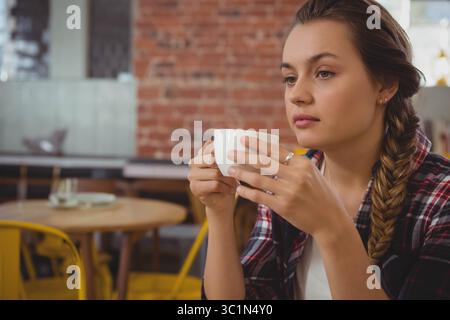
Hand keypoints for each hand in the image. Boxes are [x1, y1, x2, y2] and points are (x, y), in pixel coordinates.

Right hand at [188, 140, 238, 214]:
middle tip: (236, 173)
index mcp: (201, 154)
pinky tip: (230, 190)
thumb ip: (234, 150)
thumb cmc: (229, 181)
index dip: (221, 149)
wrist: (223, 203)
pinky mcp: (195, 188)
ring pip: (215, 173)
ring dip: (228, 180)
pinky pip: (215, 184)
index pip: (209, 146)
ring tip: (234, 183)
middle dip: (227, 168)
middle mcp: (193, 163)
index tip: (233, 155)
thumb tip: (249, 130)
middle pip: (213, 159)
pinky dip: (226, 188)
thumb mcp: (232, 165)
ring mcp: (192, 176)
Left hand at [227, 136, 350, 238]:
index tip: (244, 136)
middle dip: (245, 155)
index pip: (276, 149)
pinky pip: (260, 197)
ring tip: (230, 169)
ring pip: (258, 179)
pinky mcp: (283, 207)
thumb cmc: (320, 195)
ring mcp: (289, 191)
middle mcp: (296, 175)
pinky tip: (239, 189)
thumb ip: (294, 163)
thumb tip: (273, 152)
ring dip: (242, 173)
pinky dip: (247, 192)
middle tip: (230, 151)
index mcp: (303, 164)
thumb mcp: (312, 173)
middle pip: (264, 161)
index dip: (258, 142)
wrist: (330, 220)